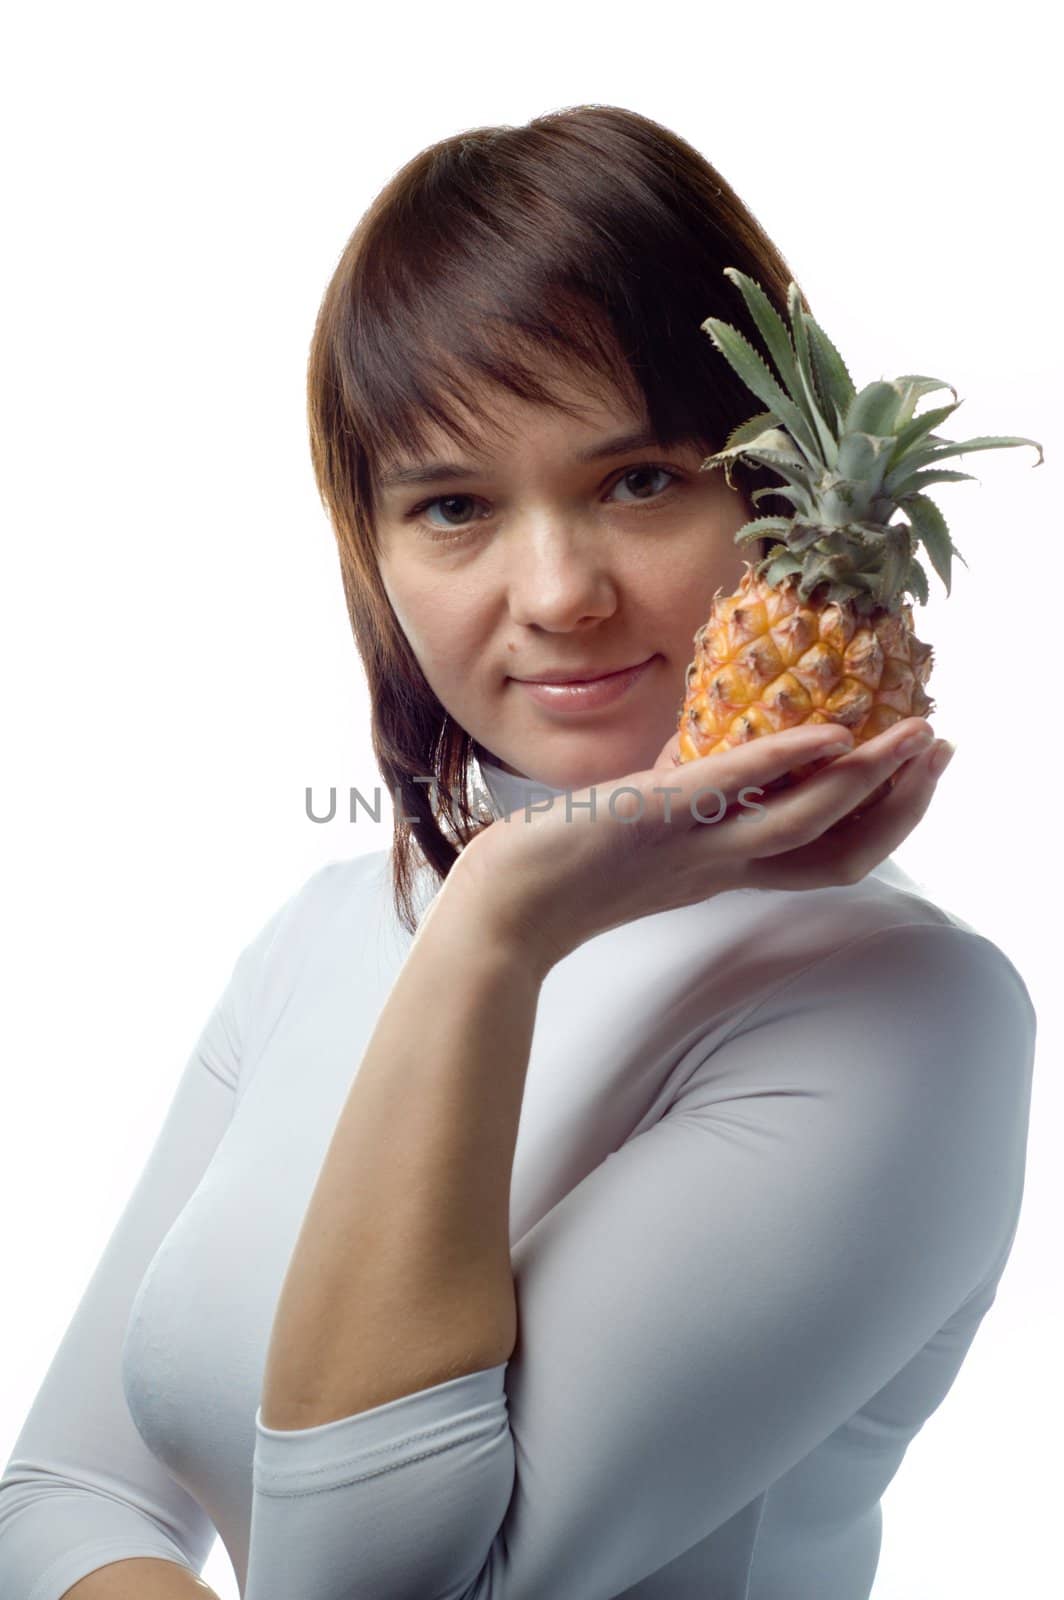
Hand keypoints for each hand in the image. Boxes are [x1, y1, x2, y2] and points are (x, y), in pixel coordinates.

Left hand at [450, 717, 947, 971]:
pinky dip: (785, 761)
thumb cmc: (561, 869)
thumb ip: (682, 798)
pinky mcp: (654, 818)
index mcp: (723, 873)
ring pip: (804, 826)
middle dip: (901, 804)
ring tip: (916, 739)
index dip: (880, 822)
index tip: (914, 777)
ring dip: (869, 782)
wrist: (498, 909)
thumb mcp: (641, 831)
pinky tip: (828, 733)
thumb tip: (700, 754)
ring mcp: (693, 847)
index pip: (826, 858)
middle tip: (941, 752)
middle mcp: (721, 869)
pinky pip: (731, 790)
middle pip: (839, 850)